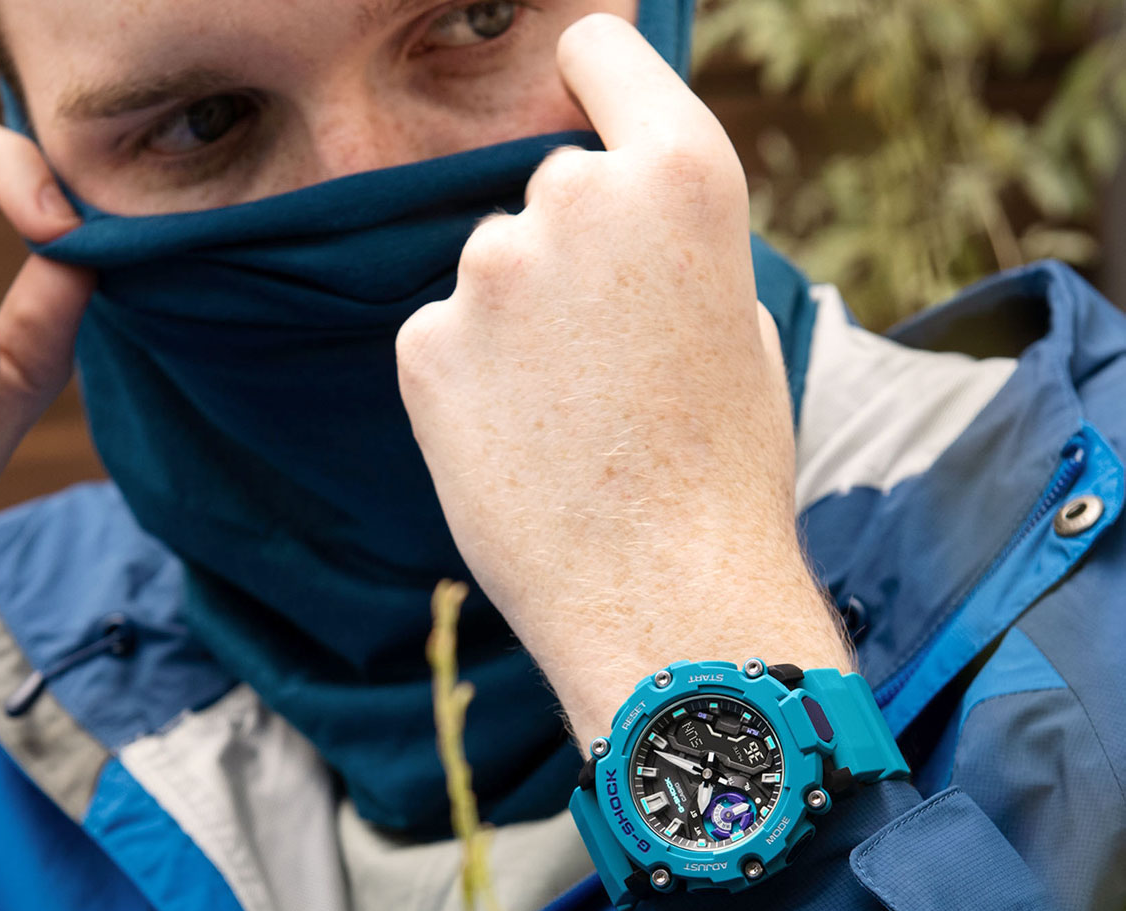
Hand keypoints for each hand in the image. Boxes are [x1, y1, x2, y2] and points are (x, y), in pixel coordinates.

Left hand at [396, 14, 849, 749]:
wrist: (663, 600)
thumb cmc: (724, 476)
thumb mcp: (742, 329)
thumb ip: (674, 249)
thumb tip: (623, 225)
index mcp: (681, 174)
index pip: (598, 51)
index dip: (591, 79)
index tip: (580, 101)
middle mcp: (576, 197)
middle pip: (549, 188)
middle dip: (569, 255)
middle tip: (609, 362)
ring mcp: (489, 271)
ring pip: (493, 271)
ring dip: (516, 324)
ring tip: (569, 423)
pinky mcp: (424, 346)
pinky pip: (443, 340)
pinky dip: (468, 383)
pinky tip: (518, 449)